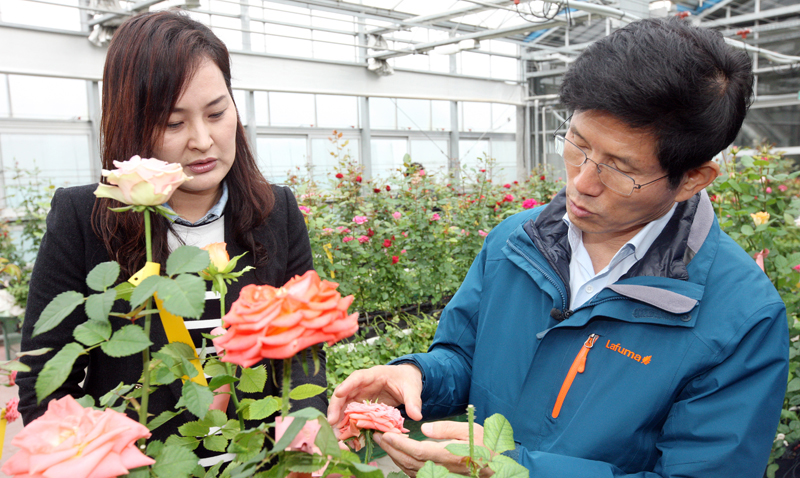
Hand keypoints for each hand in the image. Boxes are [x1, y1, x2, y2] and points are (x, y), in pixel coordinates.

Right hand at [327, 364, 423, 426]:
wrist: (407, 381)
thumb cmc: (407, 380)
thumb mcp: (412, 389)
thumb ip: (413, 401)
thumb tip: (416, 416)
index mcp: (374, 375)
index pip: (358, 377)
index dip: (347, 384)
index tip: (339, 393)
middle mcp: (363, 385)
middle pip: (344, 392)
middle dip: (336, 406)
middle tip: (332, 421)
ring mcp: (360, 395)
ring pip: (344, 405)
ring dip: (338, 418)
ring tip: (335, 433)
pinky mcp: (362, 406)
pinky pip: (351, 414)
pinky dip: (347, 424)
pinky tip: (345, 435)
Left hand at [374, 421, 493, 476]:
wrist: (494, 468)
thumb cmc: (485, 447)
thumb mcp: (470, 430)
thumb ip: (446, 429)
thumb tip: (424, 427)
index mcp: (448, 455)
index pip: (417, 451)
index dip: (400, 444)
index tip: (386, 434)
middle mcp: (441, 469)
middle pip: (409, 461)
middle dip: (391, 449)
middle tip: (378, 435)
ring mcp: (439, 476)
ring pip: (410, 469)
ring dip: (395, 457)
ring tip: (384, 444)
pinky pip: (416, 474)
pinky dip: (404, 465)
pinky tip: (398, 455)